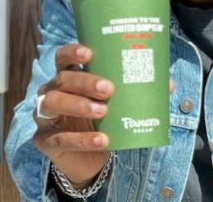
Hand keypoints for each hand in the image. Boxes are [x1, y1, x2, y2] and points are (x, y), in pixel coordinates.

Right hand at [32, 44, 176, 187]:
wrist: (89, 160)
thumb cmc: (102, 122)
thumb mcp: (116, 104)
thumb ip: (134, 92)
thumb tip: (168, 85)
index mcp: (68, 76)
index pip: (63, 57)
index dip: (73, 52)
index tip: (90, 53)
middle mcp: (52, 91)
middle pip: (61, 79)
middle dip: (84, 82)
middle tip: (108, 89)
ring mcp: (44, 116)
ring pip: (53, 103)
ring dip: (78, 105)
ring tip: (103, 111)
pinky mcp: (45, 140)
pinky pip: (60, 137)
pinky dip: (82, 139)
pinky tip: (102, 140)